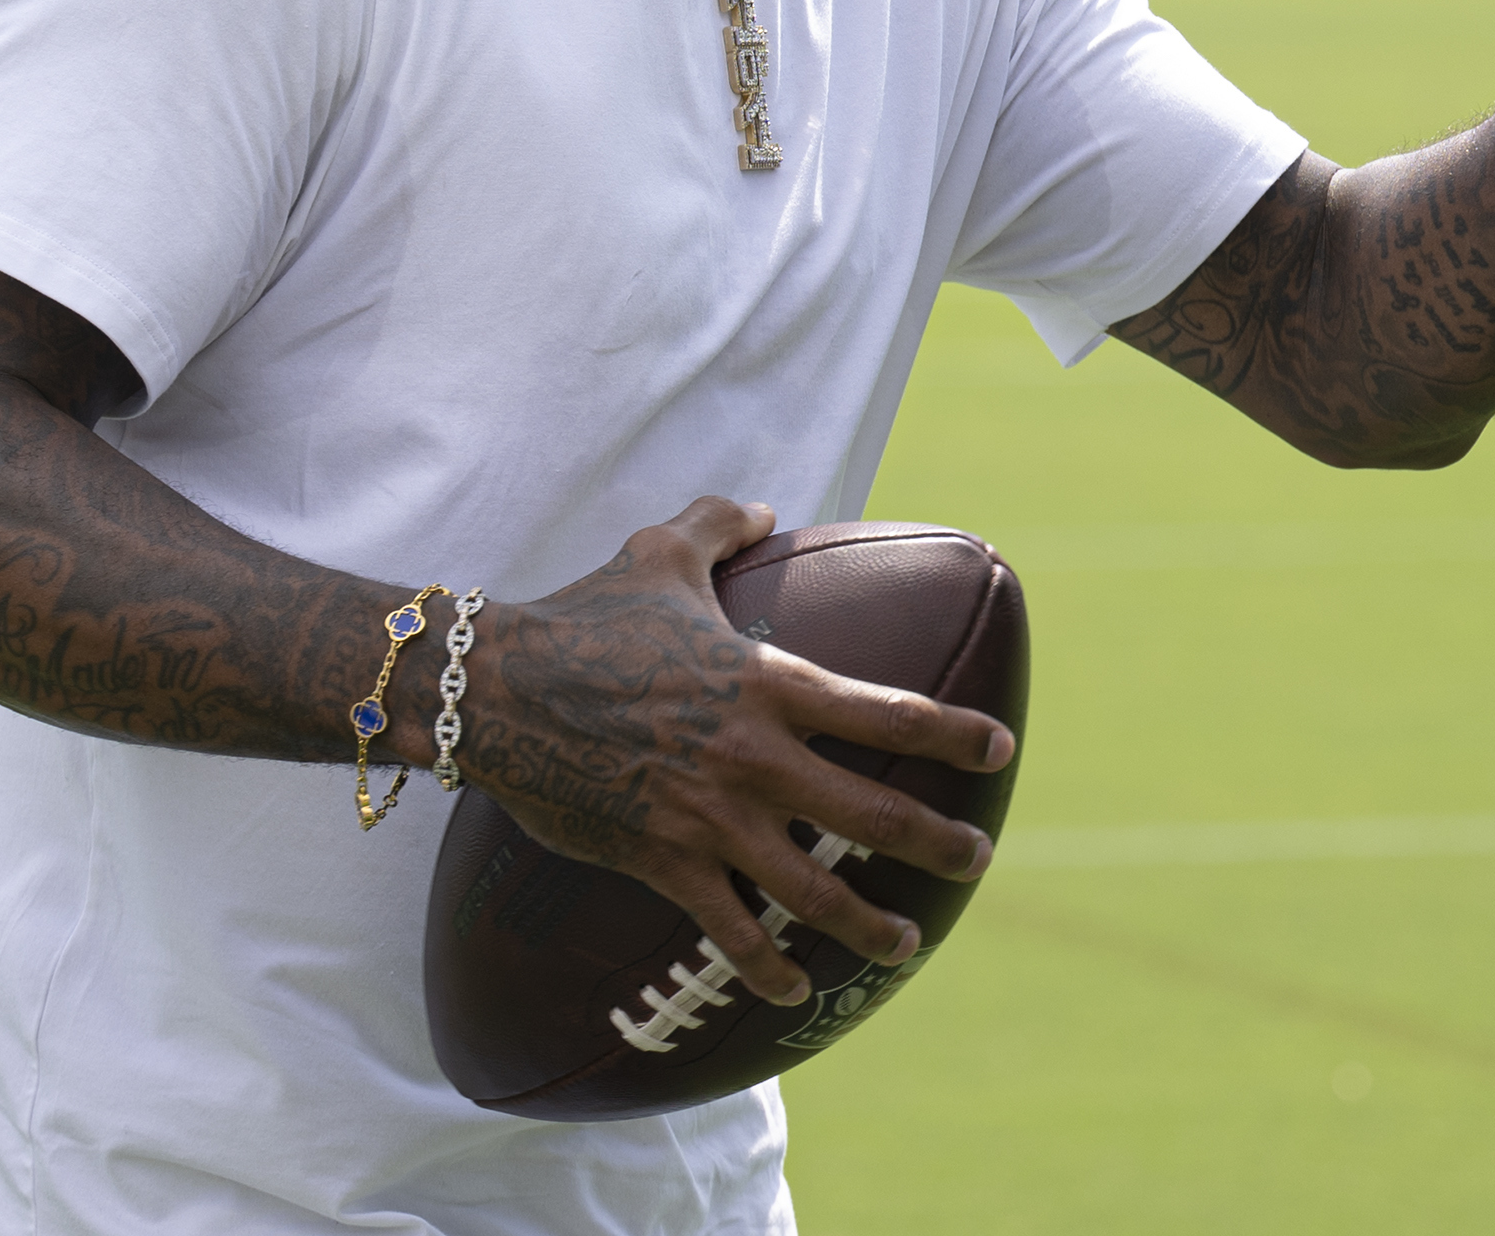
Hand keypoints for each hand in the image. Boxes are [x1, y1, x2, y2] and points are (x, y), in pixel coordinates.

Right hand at [457, 496, 1014, 1006]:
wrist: (495, 690)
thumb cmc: (581, 617)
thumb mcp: (659, 553)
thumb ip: (718, 524)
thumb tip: (760, 507)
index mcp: (772, 682)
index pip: (890, 713)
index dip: (955, 737)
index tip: (999, 751)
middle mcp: (756, 756)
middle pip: (873, 816)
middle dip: (938, 843)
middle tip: (979, 859)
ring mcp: (712, 816)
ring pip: (812, 891)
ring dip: (868, 923)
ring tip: (907, 940)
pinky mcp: (663, 861)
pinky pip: (729, 929)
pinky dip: (766, 964)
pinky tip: (792, 988)